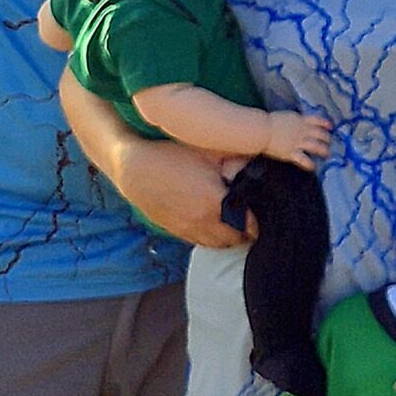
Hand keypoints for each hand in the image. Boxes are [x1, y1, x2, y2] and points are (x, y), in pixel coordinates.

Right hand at [112, 137, 251, 249]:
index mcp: (215, 203)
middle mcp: (203, 222)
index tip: (263, 211)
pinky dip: (211, 237)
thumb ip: (239, 158)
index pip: (251, 227)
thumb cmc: (171, 155)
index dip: (260, 221)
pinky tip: (213, 221)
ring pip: (219, 245)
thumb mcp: (210, 151)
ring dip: (230, 236)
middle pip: (237, 240)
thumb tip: (260, 163)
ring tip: (234, 220)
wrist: (132, 167)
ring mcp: (189, 230)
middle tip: (250, 215)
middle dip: (246, 230)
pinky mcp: (177, 231)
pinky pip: (202, 242)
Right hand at [264, 111, 332, 167]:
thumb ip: (294, 121)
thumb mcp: (285, 117)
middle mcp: (302, 131)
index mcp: (300, 120)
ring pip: (317, 147)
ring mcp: (298, 142)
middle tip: (329, 143)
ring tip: (326, 155)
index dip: (325, 124)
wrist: (261, 130)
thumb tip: (297, 122)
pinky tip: (313, 167)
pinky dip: (310, 164)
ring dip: (324, 151)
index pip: (317, 120)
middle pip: (321, 135)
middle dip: (327, 139)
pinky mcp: (292, 153)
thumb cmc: (268, 123)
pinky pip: (305, 160)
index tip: (330, 127)